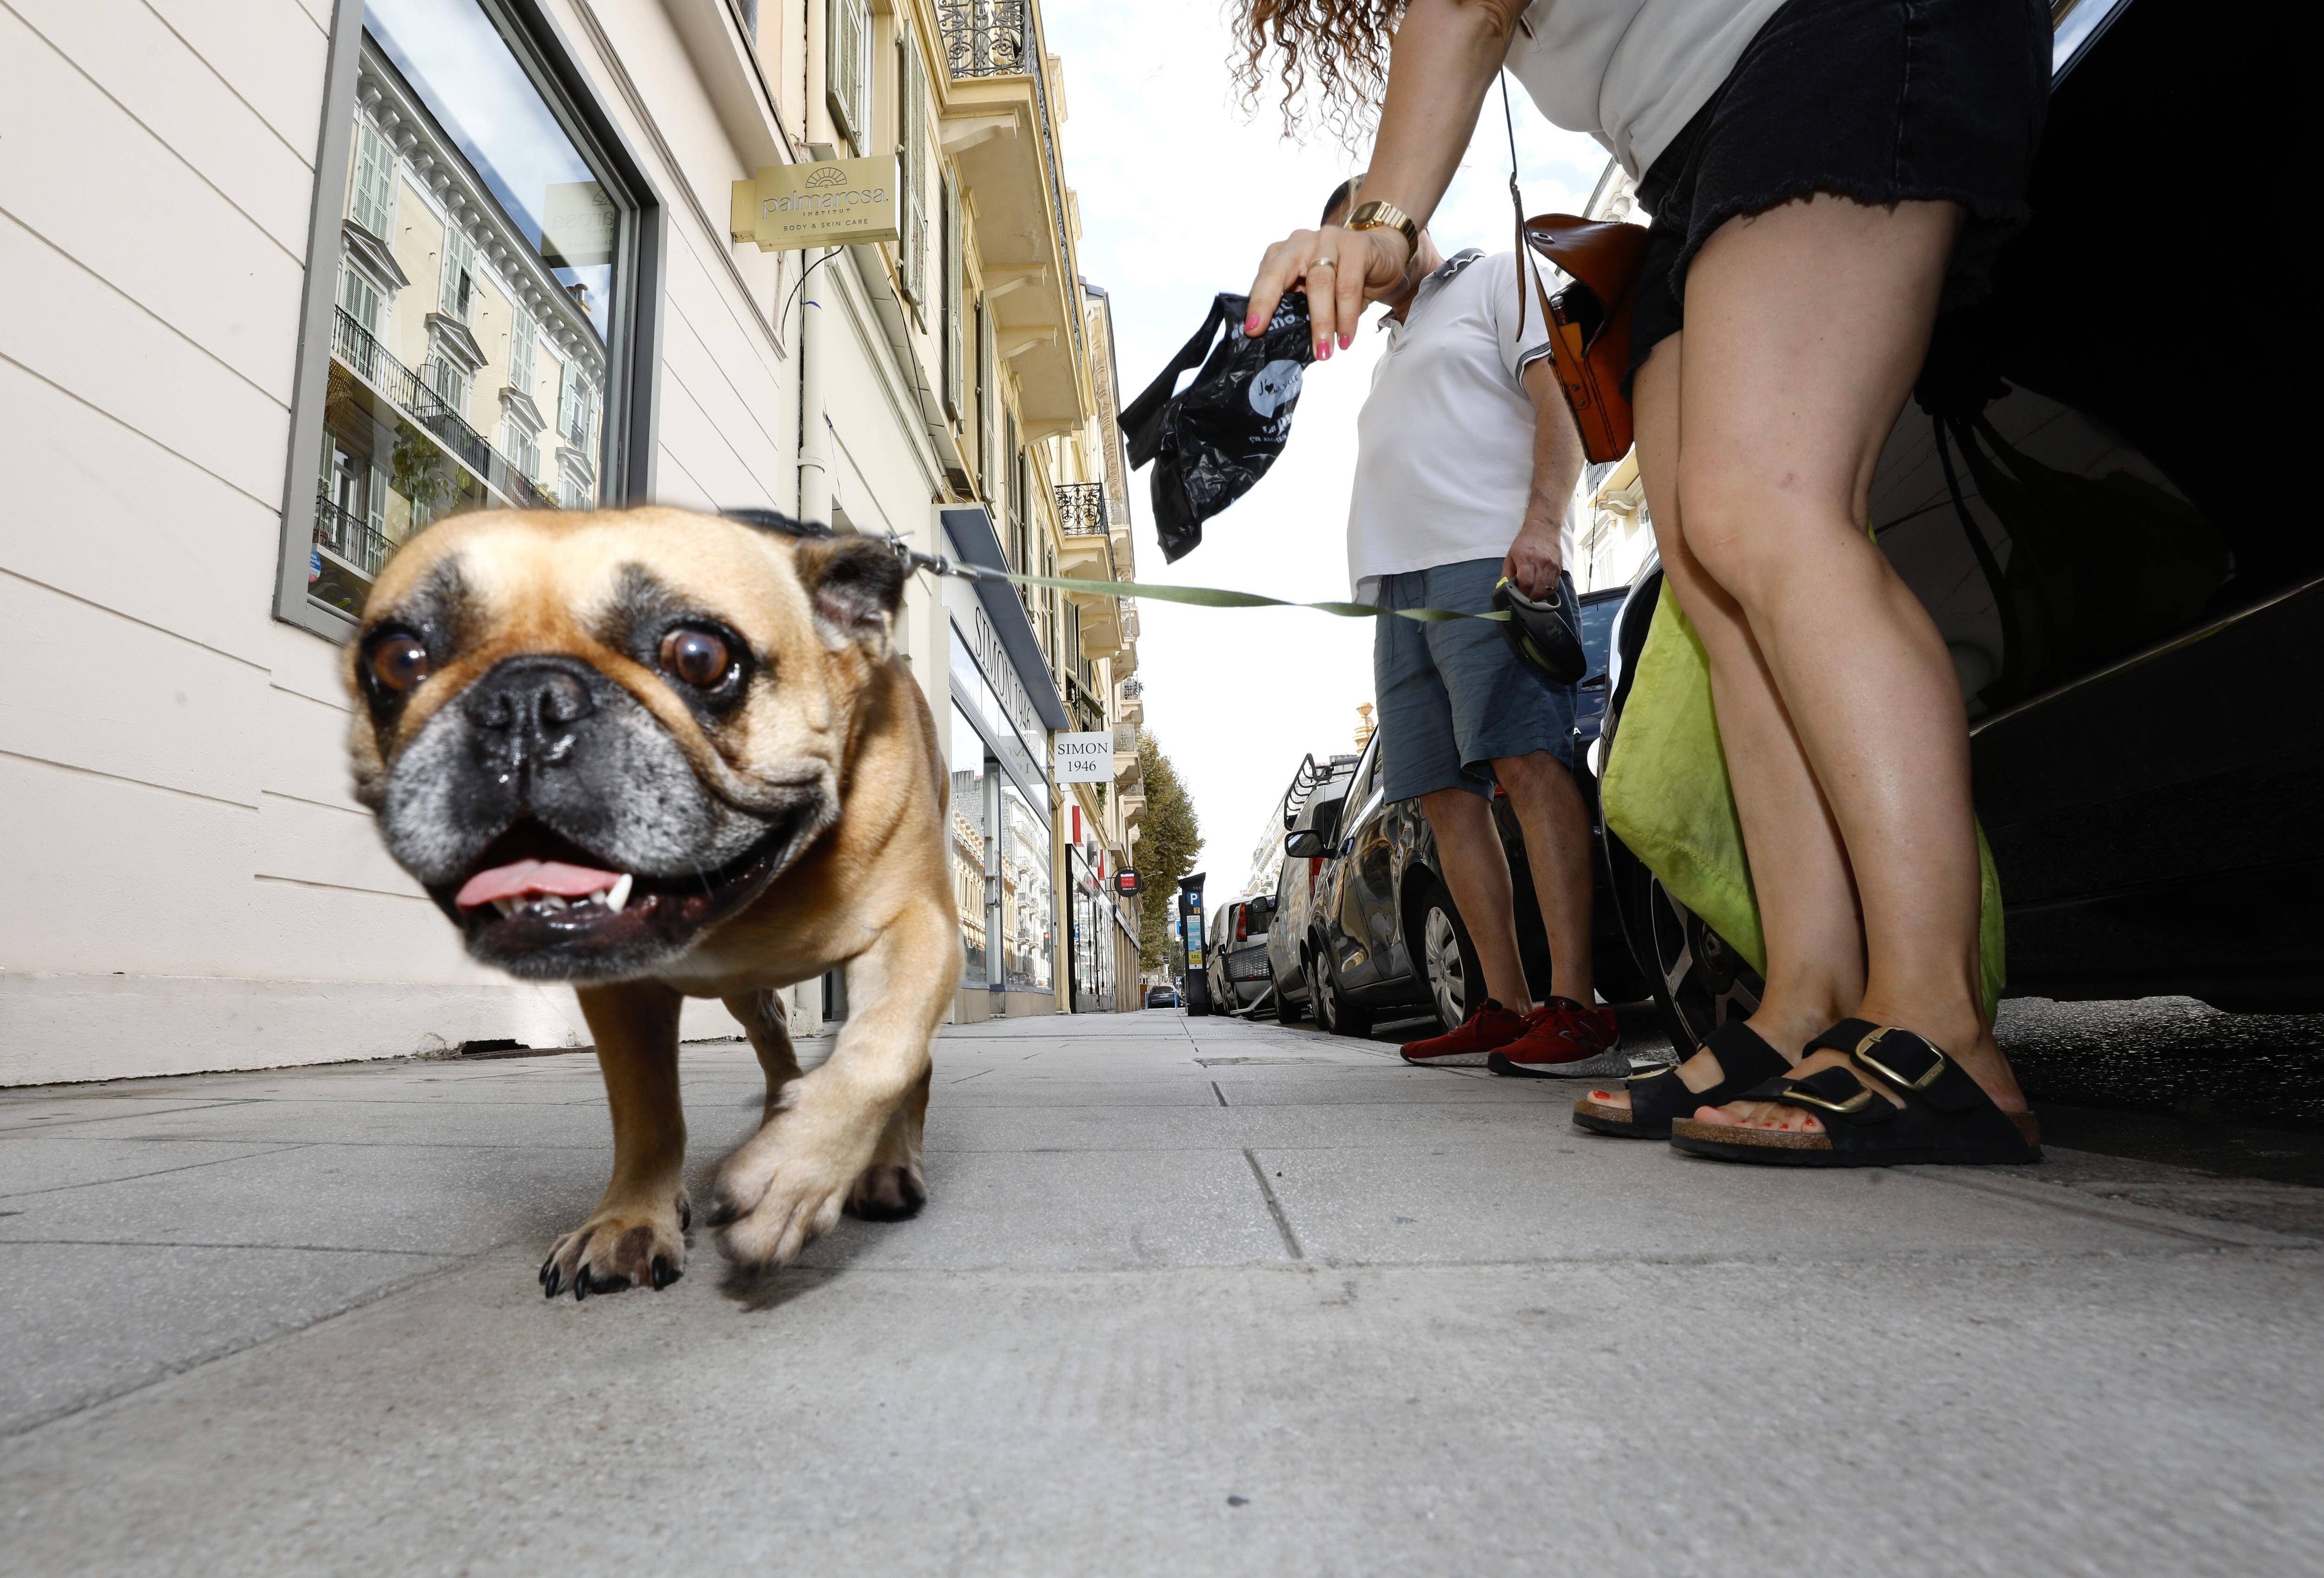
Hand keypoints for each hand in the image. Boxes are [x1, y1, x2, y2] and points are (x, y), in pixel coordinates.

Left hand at [1244, 223, 1413, 359]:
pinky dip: (1347, 317)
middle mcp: (1302, 242)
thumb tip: (1282, 342)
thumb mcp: (1314, 294)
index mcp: (1284, 254)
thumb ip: (1297, 308)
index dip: (1258, 302)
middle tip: (1265, 333)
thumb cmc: (1343, 280)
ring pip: (1319, 283)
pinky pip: (1349, 286)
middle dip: (1270, 304)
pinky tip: (1345, 339)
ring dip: (1321, 322)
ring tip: (1324, 352)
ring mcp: (1329, 239)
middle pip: (1280, 272)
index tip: (1252, 330)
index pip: (1265, 277)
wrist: (1383, 258)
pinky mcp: (1357, 246)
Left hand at [1503, 517, 1562, 599]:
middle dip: (1529, 598)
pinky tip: (1540, 589)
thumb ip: (1506, 574)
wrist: (1543, 530)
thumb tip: (1503, 589)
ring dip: (1538, 597)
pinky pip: (1554, 587)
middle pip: (1538, 589)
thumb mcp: (1510, 556)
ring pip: (1547, 590)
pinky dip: (1546, 592)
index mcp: (1527, 559)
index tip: (1517, 594)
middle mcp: (1542, 563)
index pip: (1526, 582)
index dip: (1521, 592)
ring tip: (1531, 594)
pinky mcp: (1559, 569)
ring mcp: (1552, 566)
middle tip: (1524, 598)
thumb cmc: (1524, 543)